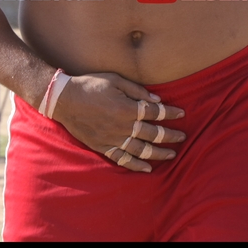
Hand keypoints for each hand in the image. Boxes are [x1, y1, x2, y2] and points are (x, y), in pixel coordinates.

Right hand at [52, 72, 185, 172]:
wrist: (64, 100)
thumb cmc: (90, 85)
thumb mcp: (115, 80)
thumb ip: (137, 90)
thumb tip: (157, 99)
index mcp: (127, 108)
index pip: (155, 112)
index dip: (170, 113)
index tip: (182, 113)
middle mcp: (122, 126)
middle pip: (153, 133)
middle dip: (170, 135)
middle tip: (183, 137)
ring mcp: (113, 139)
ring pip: (141, 150)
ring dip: (159, 152)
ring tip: (172, 154)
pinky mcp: (103, 147)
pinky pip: (123, 159)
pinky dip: (136, 165)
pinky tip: (148, 168)